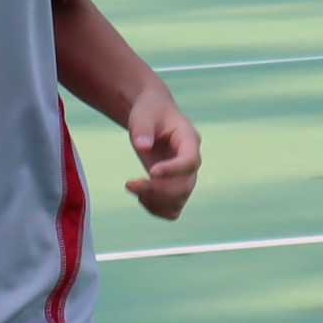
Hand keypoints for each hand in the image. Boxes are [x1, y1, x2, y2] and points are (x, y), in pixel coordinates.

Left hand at [119, 89, 199, 219]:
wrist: (152, 116)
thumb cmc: (149, 112)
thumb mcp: (143, 114)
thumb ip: (143, 128)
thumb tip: (143, 146)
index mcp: (189, 140)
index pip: (190, 161)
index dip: (174, 170)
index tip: (150, 172)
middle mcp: (191, 161)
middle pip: (185, 186)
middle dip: (157, 190)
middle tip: (131, 183)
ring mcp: (184, 176)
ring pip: (179, 201)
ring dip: (154, 201)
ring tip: (132, 186)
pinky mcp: (174, 186)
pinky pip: (173, 209)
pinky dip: (156, 209)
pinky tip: (140, 195)